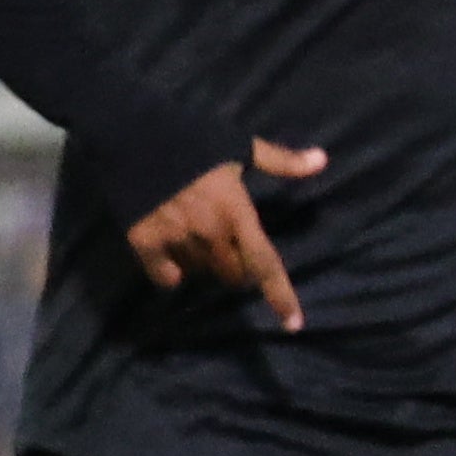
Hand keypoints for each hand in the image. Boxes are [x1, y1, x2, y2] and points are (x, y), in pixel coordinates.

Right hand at [127, 139, 327, 331]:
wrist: (133, 131)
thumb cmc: (192, 136)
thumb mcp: (239, 146)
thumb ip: (281, 161)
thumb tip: (322, 160)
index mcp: (236, 213)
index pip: (265, 262)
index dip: (281, 296)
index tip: (293, 324)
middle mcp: (209, 233)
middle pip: (232, 275)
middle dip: (234, 266)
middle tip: (224, 244)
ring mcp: (175, 240)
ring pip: (199, 273)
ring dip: (202, 264)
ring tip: (192, 237)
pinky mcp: (144, 243)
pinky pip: (165, 277)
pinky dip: (170, 272)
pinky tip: (168, 254)